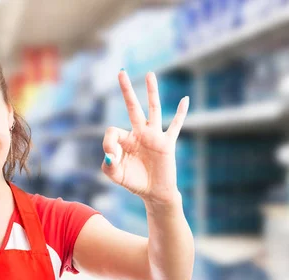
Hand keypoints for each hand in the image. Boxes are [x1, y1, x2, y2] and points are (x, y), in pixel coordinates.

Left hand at [101, 70, 189, 204]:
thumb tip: (110, 153)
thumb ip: (108, 165)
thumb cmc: (133, 182)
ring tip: (149, 74)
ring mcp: (154, 136)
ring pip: (153, 109)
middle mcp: (139, 133)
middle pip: (132, 107)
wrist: (153, 192)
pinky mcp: (167, 143)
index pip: (112, 131)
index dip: (109, 143)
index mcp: (125, 139)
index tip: (111, 156)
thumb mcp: (115, 175)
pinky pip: (174, 126)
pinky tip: (184, 100)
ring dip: (151, 92)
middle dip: (126, 90)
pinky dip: (180, 113)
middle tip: (120, 72)